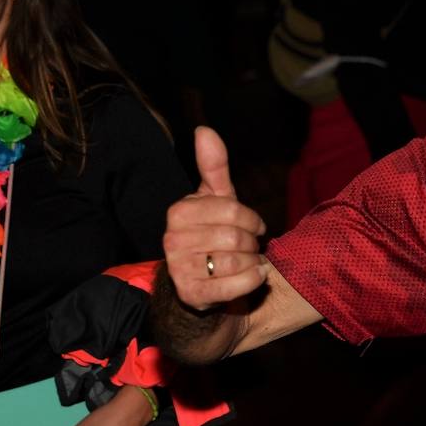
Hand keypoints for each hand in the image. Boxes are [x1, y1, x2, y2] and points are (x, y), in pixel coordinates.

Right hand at [164, 127, 268, 311]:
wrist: (204, 280)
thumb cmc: (214, 233)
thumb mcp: (217, 199)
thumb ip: (214, 167)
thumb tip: (204, 130)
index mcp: (180, 211)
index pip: (233, 210)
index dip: (252, 219)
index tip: (252, 226)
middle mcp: (173, 239)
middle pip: (237, 236)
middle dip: (252, 243)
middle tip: (248, 247)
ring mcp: (179, 268)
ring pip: (237, 260)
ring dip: (252, 262)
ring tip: (244, 262)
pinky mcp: (192, 294)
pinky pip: (235, 285)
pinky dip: (253, 280)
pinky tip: (253, 276)